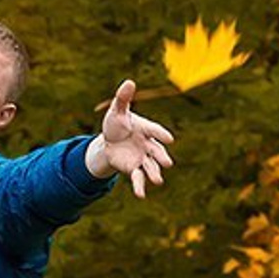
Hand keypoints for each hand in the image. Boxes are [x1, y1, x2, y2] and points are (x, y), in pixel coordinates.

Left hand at [90, 80, 175, 198]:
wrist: (109, 141)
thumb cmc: (116, 124)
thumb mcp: (116, 111)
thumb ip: (123, 99)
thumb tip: (129, 81)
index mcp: (145, 128)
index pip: (154, 131)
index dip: (160, 134)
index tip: (169, 139)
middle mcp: (147, 144)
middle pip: (156, 151)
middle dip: (161, 156)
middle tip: (168, 162)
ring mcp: (142, 158)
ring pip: (150, 166)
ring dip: (154, 173)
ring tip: (158, 180)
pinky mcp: (134, 168)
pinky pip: (138, 178)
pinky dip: (139, 187)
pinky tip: (141, 195)